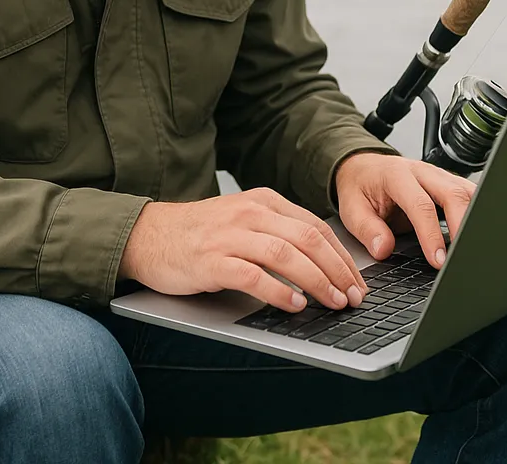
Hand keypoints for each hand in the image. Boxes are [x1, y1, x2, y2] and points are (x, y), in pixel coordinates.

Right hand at [119, 188, 368, 312]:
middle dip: (337, 270)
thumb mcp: (244, 220)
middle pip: (307, 238)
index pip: (315, 226)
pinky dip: (279, 292)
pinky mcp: (212, 260)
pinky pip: (253, 276)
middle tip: (354, 296)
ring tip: (333, 302)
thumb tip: (323, 262)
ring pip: (286, 254)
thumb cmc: (200, 233)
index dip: (342, 256)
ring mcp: (230, 235)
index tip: (357, 281)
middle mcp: (250, 212)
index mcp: (264, 201)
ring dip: (316, 281)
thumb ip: (277, 231)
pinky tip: (294, 305)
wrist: (148, 235)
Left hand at [334, 153, 475, 268]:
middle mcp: (422, 171)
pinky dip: (478, 214)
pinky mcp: (449, 183)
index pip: (420, 204)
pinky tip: (478, 234)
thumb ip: (367, 229)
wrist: (364, 168)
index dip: (431, 234)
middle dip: (462, 226)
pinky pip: (470, 196)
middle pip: (452, 193)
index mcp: (396, 175)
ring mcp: (439, 175)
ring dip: (475, 219)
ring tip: (475, 249)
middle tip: (462, 257)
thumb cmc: (361, 187)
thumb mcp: (352, 209)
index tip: (438, 260)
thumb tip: (384, 250)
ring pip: (467, 192)